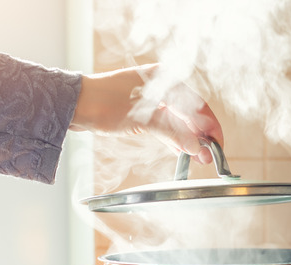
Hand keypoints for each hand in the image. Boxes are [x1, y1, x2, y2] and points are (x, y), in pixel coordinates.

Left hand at [69, 64, 222, 163]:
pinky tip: (182, 151)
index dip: (210, 127)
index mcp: (165, 79)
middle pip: (190, 113)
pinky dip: (173, 137)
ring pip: (178, 121)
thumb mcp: (144, 120)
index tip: (217, 145)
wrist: (73, 104)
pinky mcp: (141, 111)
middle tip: (208, 157)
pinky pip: (164, 125)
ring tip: (198, 158)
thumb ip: (174, 133)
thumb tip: (196, 147)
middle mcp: (161, 86)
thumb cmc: (104, 103)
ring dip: (188, 139)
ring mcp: (150, 98)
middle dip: (200, 136)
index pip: (198, 105)